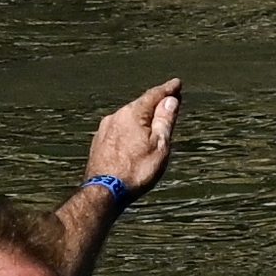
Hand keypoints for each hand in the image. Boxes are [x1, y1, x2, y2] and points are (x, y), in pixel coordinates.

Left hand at [80, 78, 184, 198]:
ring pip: (128, 117)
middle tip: (169, 100)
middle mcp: (116, 116)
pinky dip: (130, 129)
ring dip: (142, 117)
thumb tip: (170, 100)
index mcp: (133, 113)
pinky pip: (119, 129)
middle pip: (140, 105)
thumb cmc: (136, 170)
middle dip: (155, 103)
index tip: (177, 84)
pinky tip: (134, 137)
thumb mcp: (159, 145)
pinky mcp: (99, 142)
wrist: (104, 191)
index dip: (168, 89)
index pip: (154, 95)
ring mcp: (105, 129)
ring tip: (153, 121)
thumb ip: (164, 120)